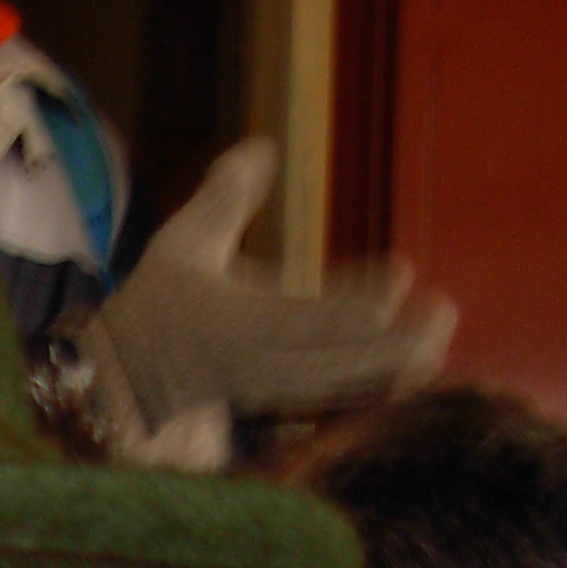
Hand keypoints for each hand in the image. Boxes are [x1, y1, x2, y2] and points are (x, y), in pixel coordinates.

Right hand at [79, 137, 457, 468]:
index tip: (402, 271)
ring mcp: (271, 403)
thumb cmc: (158, 307)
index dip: (366, 301)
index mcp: (236, 328)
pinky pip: (339, 410)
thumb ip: (223, 198)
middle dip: (400, 342)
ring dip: (397, 371)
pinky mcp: (281, 420)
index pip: (315, 322)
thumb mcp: (180, 245)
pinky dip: (378, 393)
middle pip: (344, 366)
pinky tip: (413, 372)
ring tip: (438, 341)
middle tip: (444, 310)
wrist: (122, 387)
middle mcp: (258, 371)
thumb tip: (262, 147)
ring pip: (346, 393)